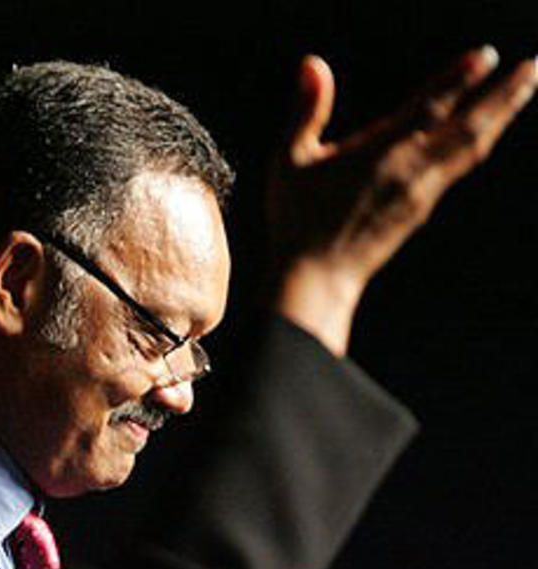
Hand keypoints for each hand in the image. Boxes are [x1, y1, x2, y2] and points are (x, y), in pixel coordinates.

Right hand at [267, 47, 536, 353]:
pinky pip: (458, 166)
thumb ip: (306, 109)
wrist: (315, 276)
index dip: (457, 78)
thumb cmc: (295, 217)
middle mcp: (408, 171)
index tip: (487, 56)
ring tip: (522, 90)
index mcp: (377, 154)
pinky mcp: (421, 208)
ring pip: (471, 148)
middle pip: (469, 127)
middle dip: (504, 96)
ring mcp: (421, 192)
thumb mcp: (290, 158)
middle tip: (534, 67)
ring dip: (500, 116)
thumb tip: (313, 63)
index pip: (427, 107)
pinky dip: (478, 141)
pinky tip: (482, 133)